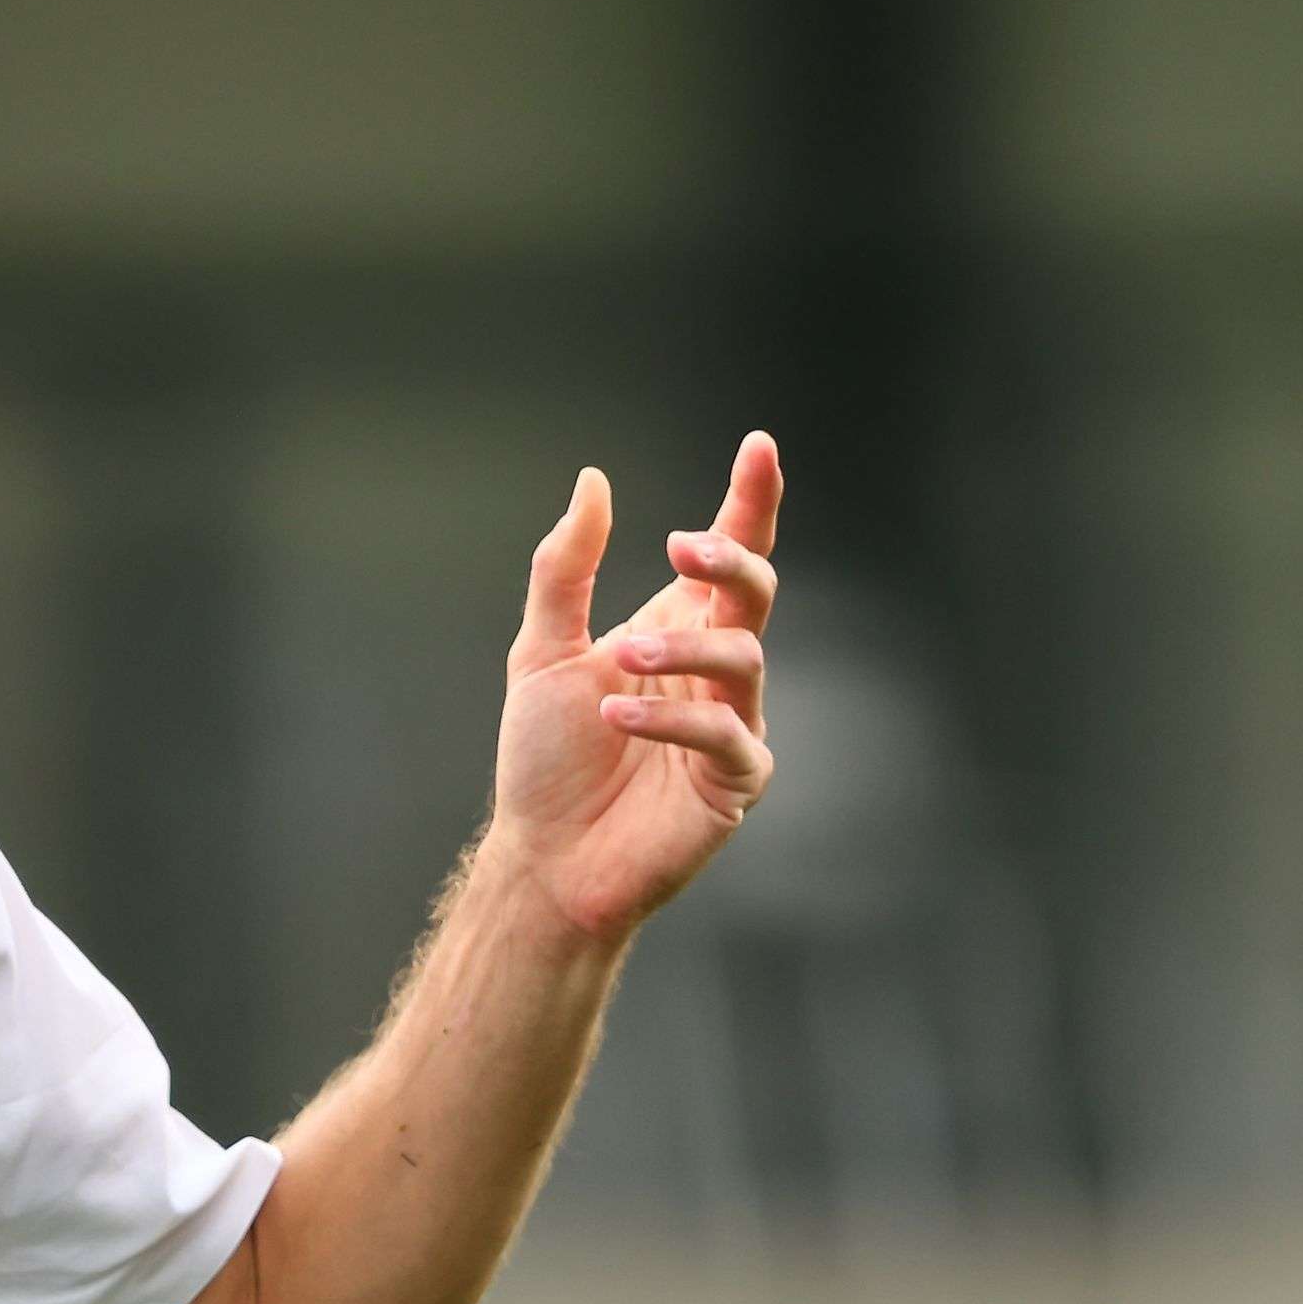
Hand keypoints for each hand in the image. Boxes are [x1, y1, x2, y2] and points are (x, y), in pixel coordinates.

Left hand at [484, 433, 780, 942]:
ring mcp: (732, 726)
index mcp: (678, 629)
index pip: (729, 555)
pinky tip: (617, 717)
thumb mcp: (543, 650)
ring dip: (681, 650)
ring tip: (619, 661)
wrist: (544, 857)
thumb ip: (566, 569)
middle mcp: (715, 671)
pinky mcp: (734, 782)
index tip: (759, 446)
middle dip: (729, 559)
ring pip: (743, 657)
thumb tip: (593, 481)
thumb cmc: (548, 759)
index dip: (751, 501)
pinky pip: (725, 734)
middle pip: (754, 592)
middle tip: (681, 548)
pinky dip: (671, 717)